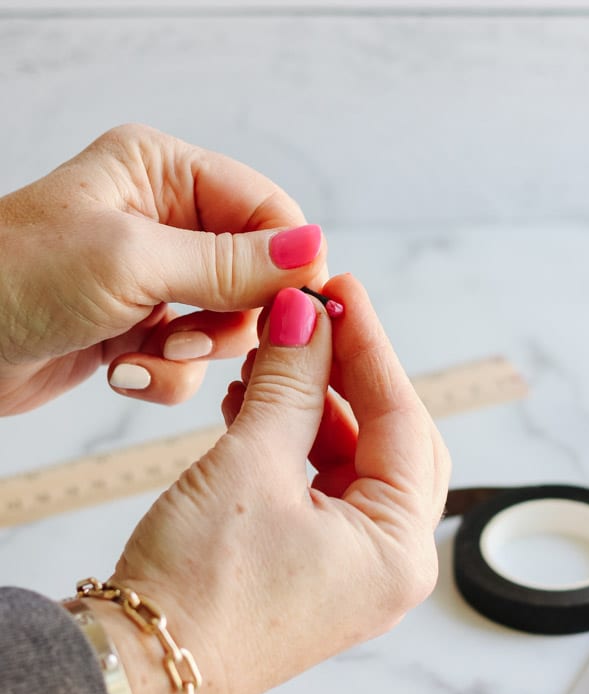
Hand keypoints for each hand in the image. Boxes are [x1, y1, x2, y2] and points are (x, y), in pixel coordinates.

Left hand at [0, 123, 326, 414]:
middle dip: (231, 316)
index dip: (288, 261)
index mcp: (162, 173)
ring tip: (148, 355)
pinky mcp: (140, 329)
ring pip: (227, 325)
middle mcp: (164, 220)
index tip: (298, 309)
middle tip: (191, 336)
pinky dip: (166, 376)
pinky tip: (124, 373)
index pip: (266, 209)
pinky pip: (190, 361)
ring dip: (194, 353)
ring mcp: (153, 278)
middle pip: (255, 274)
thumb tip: (311, 252)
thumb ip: (229, 262)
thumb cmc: (17, 280)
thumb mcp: (132, 260)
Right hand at [91, 275, 450, 693]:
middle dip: (350, 376)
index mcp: (399, 549)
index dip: (369, 347)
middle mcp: (391, 565)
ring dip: (316, 407)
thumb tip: (306, 315)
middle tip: (314, 318)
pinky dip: (297, 444)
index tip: (341, 291)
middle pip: (390, 441)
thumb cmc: (199, 588)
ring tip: (271, 359)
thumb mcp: (249, 465)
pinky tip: (259, 407)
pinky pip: (324, 490)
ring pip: (354, 462)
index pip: (405, 422)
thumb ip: (289, 384)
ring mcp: (355, 571)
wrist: (142, 668)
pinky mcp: (317, 570)